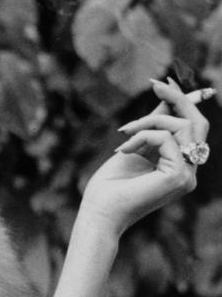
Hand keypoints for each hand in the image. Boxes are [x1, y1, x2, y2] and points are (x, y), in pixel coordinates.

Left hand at [80, 78, 211, 237]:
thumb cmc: (110, 186)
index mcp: (180, 166)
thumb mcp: (135, 145)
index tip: (164, 82)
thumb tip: (167, 95)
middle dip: (177, 99)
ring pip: (182, 126)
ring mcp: (187, 176)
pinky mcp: (179, 177)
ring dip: (148, 121)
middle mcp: (188, 172)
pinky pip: (166, 138)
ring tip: (124, 133)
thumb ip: (154, 124)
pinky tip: (123, 149)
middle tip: (155, 84)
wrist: (98, 214)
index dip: (183, 102)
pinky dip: (142, 136)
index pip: (193, 128)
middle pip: (197, 123)